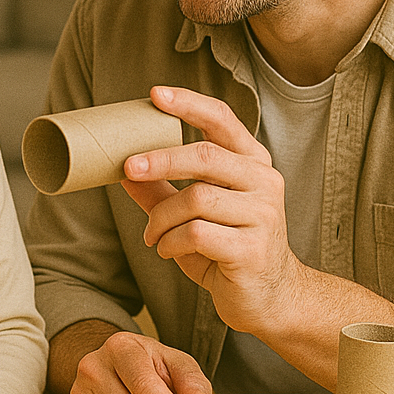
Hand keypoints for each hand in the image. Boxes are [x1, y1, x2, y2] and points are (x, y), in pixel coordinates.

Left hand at [122, 85, 301, 336]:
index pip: (222, 119)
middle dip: (160, 159)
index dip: (188, 103)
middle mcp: (264, 182)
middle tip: (128, 168)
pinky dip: (171, 241)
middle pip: (205, 155)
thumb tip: (122, 171)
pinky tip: (168, 249)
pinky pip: (197, 233)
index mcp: (253, 163)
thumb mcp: (193, 215)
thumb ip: (163, 191)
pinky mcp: (253, 248)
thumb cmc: (229, 250)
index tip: (155, 94)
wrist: (271, 299)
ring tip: (153, 235)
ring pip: (196, 198)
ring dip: (161, 218)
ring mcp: (263, 215)